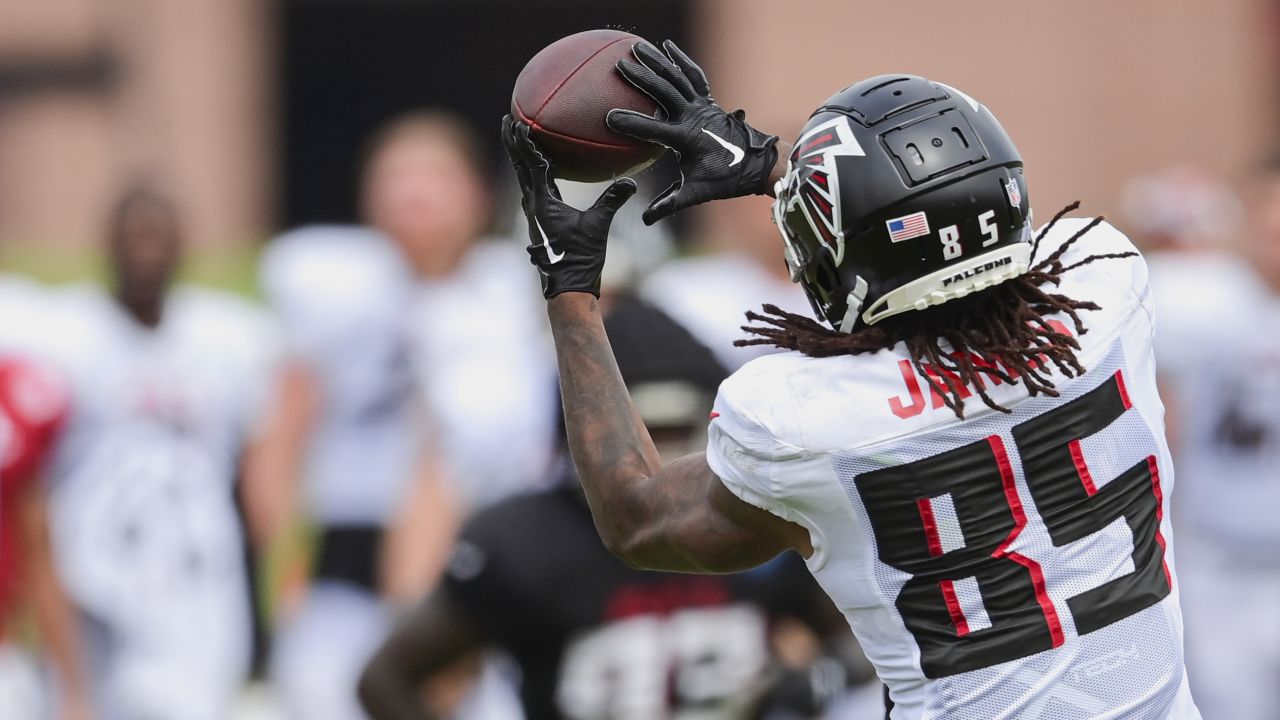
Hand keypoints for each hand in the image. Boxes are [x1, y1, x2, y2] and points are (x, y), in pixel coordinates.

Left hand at [501, 115, 635, 297]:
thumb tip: (630, 182)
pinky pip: (532, 189)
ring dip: (519, 156)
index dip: (526, 142)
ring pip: (523, 177)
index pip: (532, 165)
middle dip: (513, 142)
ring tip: (516, 137)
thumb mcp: (598, 227)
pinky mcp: (539, 221)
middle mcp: (533, 205)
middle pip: (519, 166)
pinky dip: (531, 172)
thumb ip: (611, 201)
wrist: (567, 288)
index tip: (519, 121)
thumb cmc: (581, 259)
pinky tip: (538, 168)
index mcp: (543, 203)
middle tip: (507, 119)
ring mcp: (534, 213)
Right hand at [606, 40, 778, 225]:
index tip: (609, 118)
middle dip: (641, 78)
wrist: (758, 164)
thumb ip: (669, 204)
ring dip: (657, 61)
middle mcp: (695, 117)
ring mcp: (703, 106)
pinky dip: (681, 61)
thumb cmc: (725, 180)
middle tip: (618, 66)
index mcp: (687, 140)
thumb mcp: (696, 194)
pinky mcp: (709, 101)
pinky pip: (694, 76)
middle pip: (665, 92)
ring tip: (636, 47)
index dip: (632, 124)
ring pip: (677, 78)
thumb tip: (645, 220)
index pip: (654, 130)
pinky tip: (667, 47)